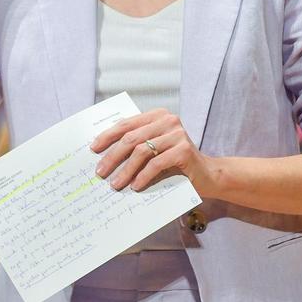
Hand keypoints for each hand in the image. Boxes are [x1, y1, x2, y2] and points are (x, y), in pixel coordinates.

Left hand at [90, 109, 216, 193]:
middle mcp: (168, 120)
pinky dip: (143, 176)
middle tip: (101, 172)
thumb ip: (136, 145)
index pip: (126, 124)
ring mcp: (178, 134)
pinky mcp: (184, 150)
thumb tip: (102, 154)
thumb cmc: (176, 163)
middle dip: (113, 156)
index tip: (93, 149)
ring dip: (125, 170)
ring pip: (142, 151)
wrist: (207, 175)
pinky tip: (136, 186)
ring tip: (116, 184)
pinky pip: (156, 163)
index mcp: (158, 115)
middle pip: (131, 138)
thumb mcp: (154, 149)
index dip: (107, 136)